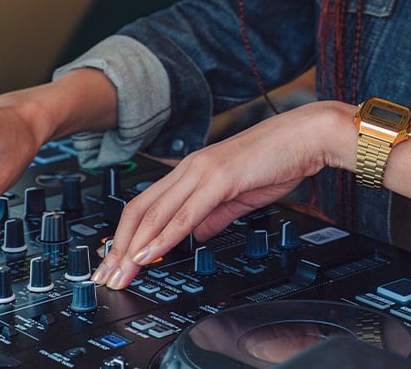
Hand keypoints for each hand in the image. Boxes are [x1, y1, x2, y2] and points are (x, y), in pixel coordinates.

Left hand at [94, 100, 355, 289]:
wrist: (305, 136)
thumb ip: (214, 215)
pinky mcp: (220, 179)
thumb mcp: (239, 195)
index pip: (148, 205)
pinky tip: (148, 254)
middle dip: (118, 246)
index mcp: (194, 170)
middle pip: (140, 209)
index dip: (126, 235)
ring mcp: (203, 171)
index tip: (116, 262)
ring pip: (156, 213)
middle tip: (105, 275)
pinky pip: (185, 213)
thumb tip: (194, 234)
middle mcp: (191, 167)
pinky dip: (163, 236)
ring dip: (133, 247)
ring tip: (118, 273)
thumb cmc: (278, 159)